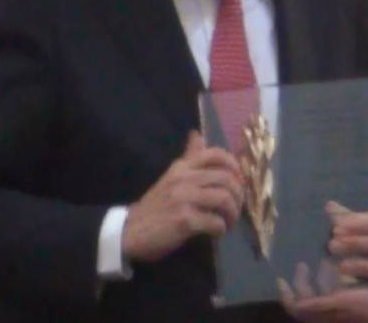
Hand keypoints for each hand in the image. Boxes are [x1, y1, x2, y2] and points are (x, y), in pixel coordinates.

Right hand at [121, 131, 243, 261]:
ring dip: (232, 213)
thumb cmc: (154, 206)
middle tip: (235, 208)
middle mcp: (184, 179)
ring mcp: (184, 199)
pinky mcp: (184, 220)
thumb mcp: (171, 177)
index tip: (238, 180)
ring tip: (228, 222)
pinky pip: (215, 221)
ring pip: (224, 198)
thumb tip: (197, 134)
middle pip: (226, 179)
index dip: (234, 166)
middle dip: (238, 195)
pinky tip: (216, 233)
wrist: (129, 232)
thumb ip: (188, 158)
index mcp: (182, 167)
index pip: (215, 154)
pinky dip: (221, 229)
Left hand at [280, 260, 367, 322]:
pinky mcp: (347, 304)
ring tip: (324, 258)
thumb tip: (295, 306)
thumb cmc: (366, 308)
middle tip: (303, 263)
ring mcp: (336, 309)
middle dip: (304, 280)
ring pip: (320, 293)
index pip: (296, 308)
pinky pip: (333, 292)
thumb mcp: (341, 302)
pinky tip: (338, 265)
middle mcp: (326, 314)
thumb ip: (318, 304)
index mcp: (322, 315)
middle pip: (307, 298)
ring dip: (320, 277)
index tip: (281, 277)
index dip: (286, 294)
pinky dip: (332, 279)